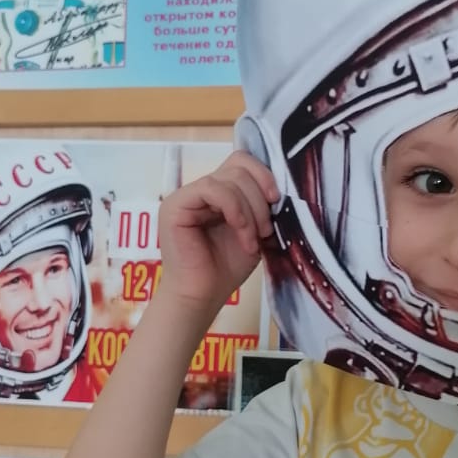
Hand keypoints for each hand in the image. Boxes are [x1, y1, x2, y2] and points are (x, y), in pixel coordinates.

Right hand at [157, 151, 278, 312]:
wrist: (203, 296)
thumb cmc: (226, 268)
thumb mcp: (254, 231)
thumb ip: (262, 206)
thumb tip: (280, 189)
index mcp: (219, 192)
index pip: (241, 161)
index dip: (263, 174)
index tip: (277, 200)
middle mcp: (201, 190)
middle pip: (239, 166)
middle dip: (260, 198)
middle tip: (265, 229)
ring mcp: (186, 196)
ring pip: (229, 178)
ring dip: (250, 209)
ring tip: (254, 237)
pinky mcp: (176, 205)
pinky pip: (211, 189)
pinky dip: (235, 209)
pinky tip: (241, 232)